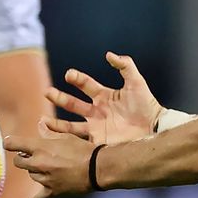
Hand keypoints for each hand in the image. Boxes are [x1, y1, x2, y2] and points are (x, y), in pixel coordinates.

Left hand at [5, 131, 93, 197]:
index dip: (10, 142)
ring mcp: (45, 178)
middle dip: (23, 157)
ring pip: (31, 175)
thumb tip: (39, 123)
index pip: (13, 144)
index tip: (9, 143)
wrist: (98, 168)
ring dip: (35, 171)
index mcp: (40, 147)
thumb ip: (49, 132)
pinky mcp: (52, 191)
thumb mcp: (66, 136)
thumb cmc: (83, 149)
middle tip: (31, 155)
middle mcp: (39, 163)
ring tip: (49, 167)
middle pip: (19, 161)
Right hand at [43, 52, 161, 145]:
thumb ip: (125, 66)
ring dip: (57, 124)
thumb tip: (109, 54)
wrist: (155, 129)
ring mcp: (96, 127)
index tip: (69, 74)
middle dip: (60, 99)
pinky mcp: (99, 142)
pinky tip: (54, 141)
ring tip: (42, 121)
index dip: (77, 78)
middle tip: (47, 93)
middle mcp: (97, 112)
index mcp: (104, 96)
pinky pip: (79, 142)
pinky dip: (66, 142)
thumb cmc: (147, 105)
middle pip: (73, 104)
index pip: (85, 85)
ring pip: (71, 126)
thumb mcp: (136, 83)